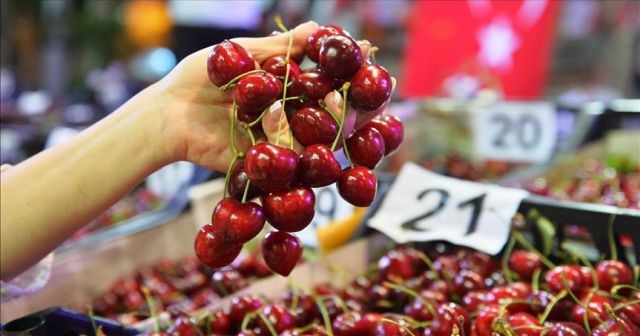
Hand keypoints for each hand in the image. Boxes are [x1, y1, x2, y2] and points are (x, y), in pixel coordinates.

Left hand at [154, 21, 393, 172]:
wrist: (167, 114)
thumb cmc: (197, 78)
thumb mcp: (240, 55)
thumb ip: (279, 48)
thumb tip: (317, 28)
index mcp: (284, 86)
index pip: (326, 78)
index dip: (348, 68)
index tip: (366, 53)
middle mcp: (287, 113)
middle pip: (331, 111)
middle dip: (355, 100)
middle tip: (369, 88)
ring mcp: (278, 139)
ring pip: (318, 136)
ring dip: (335, 120)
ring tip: (341, 103)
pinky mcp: (266, 162)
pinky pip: (290, 158)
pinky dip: (296, 141)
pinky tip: (294, 122)